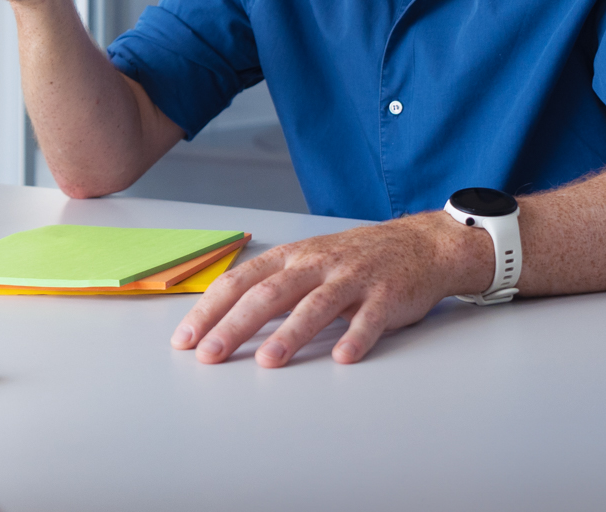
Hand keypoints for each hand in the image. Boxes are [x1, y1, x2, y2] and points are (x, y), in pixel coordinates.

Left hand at [170, 212, 496, 366]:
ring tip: (268, 361)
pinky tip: (342, 358)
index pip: (240, 282)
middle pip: (269, 294)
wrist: (420, 244)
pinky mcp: (387, 295)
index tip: (186, 339)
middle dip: (235, 325)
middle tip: (210, 355)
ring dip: (291, 334)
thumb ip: (271, 285)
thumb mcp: (307, 261)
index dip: (210, 309)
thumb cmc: (354, 259)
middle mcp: (317, 265)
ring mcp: (352, 278)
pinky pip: (370, 318)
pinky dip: (356, 337)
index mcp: (291, 258)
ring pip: (316, 305)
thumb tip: (222, 318)